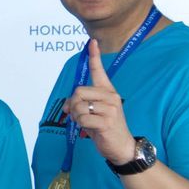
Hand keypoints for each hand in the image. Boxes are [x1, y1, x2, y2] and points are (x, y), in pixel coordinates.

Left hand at [65, 40, 134, 165]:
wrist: (122, 146)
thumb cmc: (105, 128)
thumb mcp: (93, 112)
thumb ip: (80, 104)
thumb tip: (66, 105)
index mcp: (107, 91)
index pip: (99, 70)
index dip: (94, 56)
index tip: (92, 42)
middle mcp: (110, 96)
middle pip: (78, 91)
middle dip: (72, 104)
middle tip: (76, 115)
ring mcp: (110, 108)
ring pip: (79, 106)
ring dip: (76, 117)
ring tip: (85, 123)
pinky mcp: (106, 121)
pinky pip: (83, 118)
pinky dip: (81, 125)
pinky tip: (90, 129)